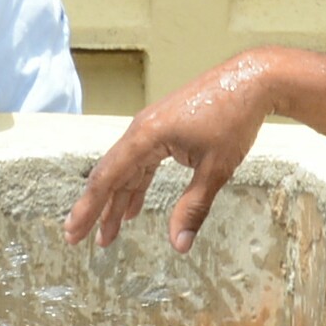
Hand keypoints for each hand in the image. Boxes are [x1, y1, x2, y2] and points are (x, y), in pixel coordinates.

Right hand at [63, 53, 280, 252]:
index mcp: (146, 136)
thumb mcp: (216, 169)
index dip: (89, 209)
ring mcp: (151, 127)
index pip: (108, 178)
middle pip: (109, 174)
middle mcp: (141, 129)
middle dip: (95, 209)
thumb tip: (179, 245)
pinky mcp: (164, 128)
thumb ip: (193, 208)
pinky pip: (142, 161)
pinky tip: (132, 208)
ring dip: (117, 201)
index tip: (73, 232)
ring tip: (108, 233)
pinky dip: (135, 186)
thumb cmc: (234, 118)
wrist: (252, 79)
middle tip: (77, 238)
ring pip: (126, 170)